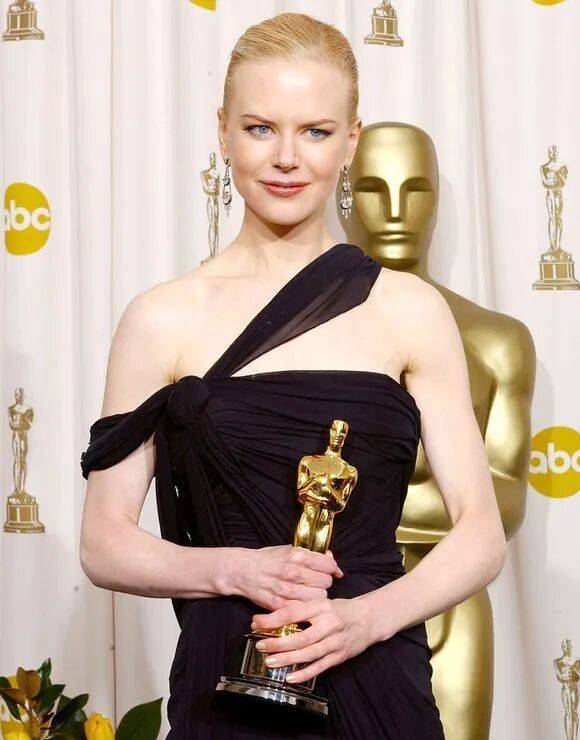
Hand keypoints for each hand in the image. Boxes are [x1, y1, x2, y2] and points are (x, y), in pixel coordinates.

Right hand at [230, 545, 343, 611]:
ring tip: (308, 591)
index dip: (331, 568)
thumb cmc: (268, 559)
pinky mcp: (280, 605)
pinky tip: (301, 601)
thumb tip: (332, 561)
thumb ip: (311, 554)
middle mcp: (293, 572)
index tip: (328, 570)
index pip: (329, 565)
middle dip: (324, 581)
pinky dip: (306, 606)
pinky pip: (305, 609)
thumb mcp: (289, 549)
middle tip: (316, 581)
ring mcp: (286, 590)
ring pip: (318, 597)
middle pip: (325, 582)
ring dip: (316, 595)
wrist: (243, 571)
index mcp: (297, 555)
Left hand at [249, 595, 375, 684]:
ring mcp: (336, 641)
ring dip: (288, 659)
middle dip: (278, 643)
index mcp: (322, 606)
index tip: (256, 623)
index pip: (293, 612)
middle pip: (300, 636)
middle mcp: (329, 623)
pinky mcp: (340, 656)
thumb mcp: (322, 603)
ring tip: (270, 662)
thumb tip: (272, 618)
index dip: (272, 619)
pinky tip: (290, 678)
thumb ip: (302, 610)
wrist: (370, 618)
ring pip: (309, 653)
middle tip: (261, 645)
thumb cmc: (341, 609)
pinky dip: (305, 674)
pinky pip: (320, 667)